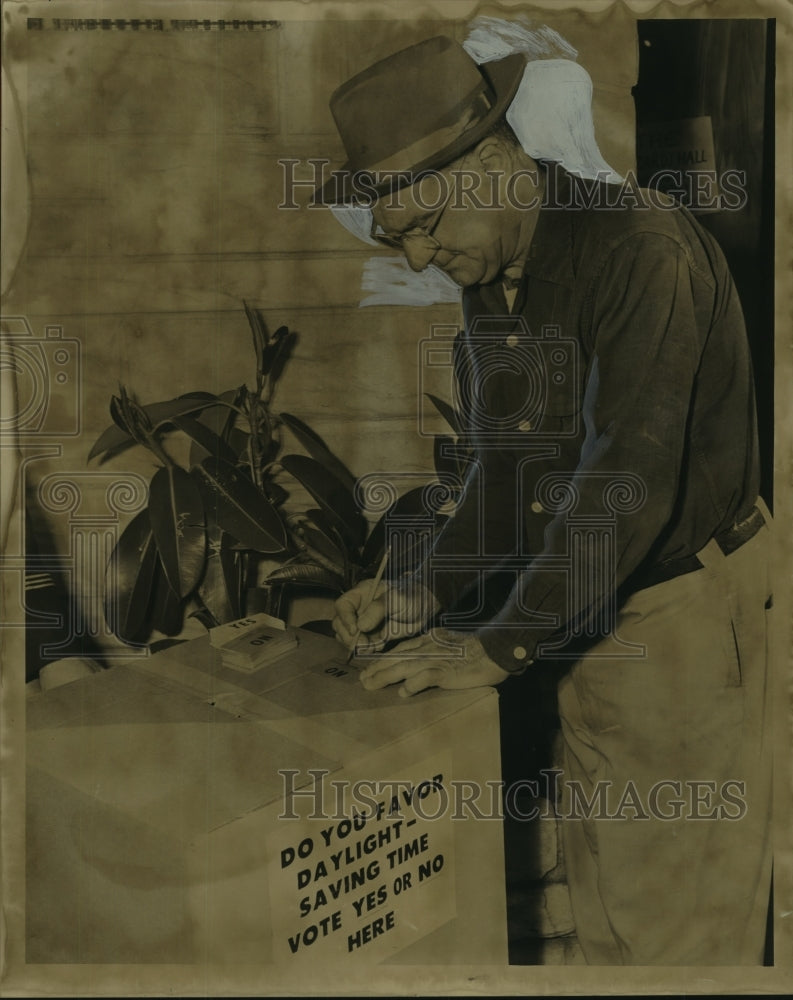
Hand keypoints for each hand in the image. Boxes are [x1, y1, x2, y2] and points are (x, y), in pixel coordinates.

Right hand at [332, 578, 439, 653]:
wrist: (427, 607)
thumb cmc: (412, 596)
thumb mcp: (395, 599)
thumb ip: (377, 610)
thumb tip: (360, 626)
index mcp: (362, 594)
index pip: (343, 605)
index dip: (345, 619)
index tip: (355, 630)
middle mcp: (360, 608)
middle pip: (340, 623)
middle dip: (349, 636)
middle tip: (363, 644)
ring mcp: (365, 623)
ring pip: (348, 637)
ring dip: (357, 645)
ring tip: (373, 646)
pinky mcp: (373, 636)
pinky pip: (362, 646)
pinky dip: (367, 649)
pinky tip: (379, 646)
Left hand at [359, 629, 510, 697]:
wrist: (495, 650)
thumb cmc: (475, 650)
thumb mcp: (448, 645)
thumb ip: (432, 652)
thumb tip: (416, 669)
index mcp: (428, 641)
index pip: (400, 650)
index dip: (383, 659)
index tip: (370, 668)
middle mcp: (428, 649)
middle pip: (396, 658)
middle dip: (377, 669)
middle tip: (362, 680)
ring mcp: (436, 659)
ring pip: (404, 667)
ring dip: (385, 676)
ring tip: (370, 685)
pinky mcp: (446, 672)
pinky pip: (426, 677)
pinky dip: (413, 685)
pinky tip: (403, 692)